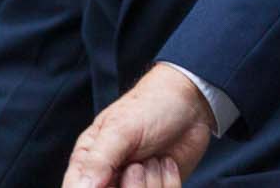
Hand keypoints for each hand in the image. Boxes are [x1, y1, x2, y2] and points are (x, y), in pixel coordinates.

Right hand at [64, 65, 214, 187]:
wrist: (192, 101)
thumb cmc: (151, 106)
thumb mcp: (121, 128)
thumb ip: (98, 160)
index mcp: (87, 164)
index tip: (112, 181)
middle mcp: (108, 179)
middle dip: (129, 187)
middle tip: (137, 165)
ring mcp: (134, 186)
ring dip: (150, 184)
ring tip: (153, 157)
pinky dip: (168, 184)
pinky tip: (167, 162)